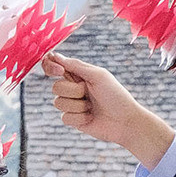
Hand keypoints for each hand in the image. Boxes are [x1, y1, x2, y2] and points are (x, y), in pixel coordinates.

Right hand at [41, 53, 174, 166]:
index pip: (55, 66)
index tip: (59, 70)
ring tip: (92, 107)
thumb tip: (55, 55)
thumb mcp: (98, 76)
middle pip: (55, 87)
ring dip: (78, 105)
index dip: (50, 66)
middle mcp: (73, 88)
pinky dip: (79, 117)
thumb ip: (76, 66)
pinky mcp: (73, 120)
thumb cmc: (115, 95)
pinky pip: (64, 117)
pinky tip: (91, 118)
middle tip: (88, 92)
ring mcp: (72, 104)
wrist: (125, 121)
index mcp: (78, 74)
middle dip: (73, 91)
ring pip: (58, 103)